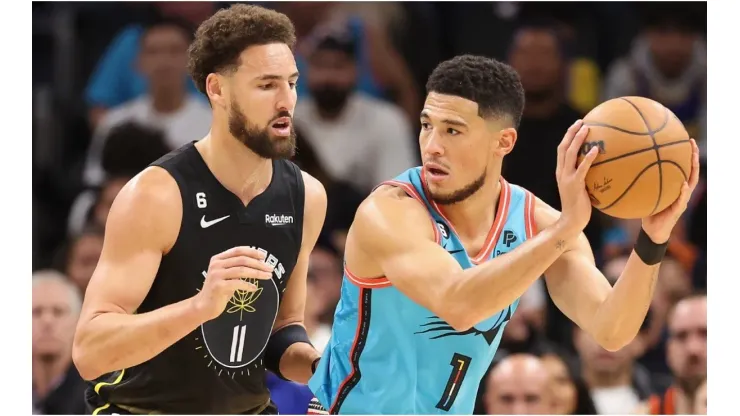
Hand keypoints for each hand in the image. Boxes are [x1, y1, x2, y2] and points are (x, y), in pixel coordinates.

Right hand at [192, 246, 274, 321]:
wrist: (204, 306)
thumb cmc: (219, 290)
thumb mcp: (227, 274)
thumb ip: (237, 266)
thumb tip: (259, 262)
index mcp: (218, 258)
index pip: (238, 250)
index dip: (252, 252)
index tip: (264, 256)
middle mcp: (216, 264)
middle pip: (242, 260)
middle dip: (258, 264)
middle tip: (270, 268)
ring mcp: (216, 275)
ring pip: (242, 270)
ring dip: (257, 273)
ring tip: (268, 276)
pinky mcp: (218, 286)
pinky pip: (238, 283)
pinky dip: (248, 285)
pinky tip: (254, 288)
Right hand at [555, 120, 599, 236]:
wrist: (572, 221)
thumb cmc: (580, 207)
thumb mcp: (581, 189)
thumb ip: (587, 177)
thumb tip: (603, 168)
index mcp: (561, 172)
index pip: (562, 150)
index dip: (568, 136)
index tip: (578, 126)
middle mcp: (561, 172)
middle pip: (563, 147)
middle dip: (571, 133)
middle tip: (582, 122)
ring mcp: (566, 178)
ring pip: (569, 154)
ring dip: (577, 139)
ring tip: (587, 129)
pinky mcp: (574, 185)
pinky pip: (581, 168)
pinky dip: (588, 158)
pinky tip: (596, 150)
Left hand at [642, 139, 700, 243]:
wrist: (652, 231)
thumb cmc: (648, 211)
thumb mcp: (644, 195)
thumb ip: (640, 183)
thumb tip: (624, 168)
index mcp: (674, 187)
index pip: (682, 167)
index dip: (685, 154)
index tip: (684, 139)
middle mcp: (681, 191)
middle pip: (691, 170)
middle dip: (692, 156)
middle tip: (691, 142)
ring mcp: (681, 200)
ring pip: (691, 182)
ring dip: (693, 170)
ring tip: (693, 158)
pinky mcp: (678, 210)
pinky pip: (681, 200)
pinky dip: (683, 192)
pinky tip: (683, 184)